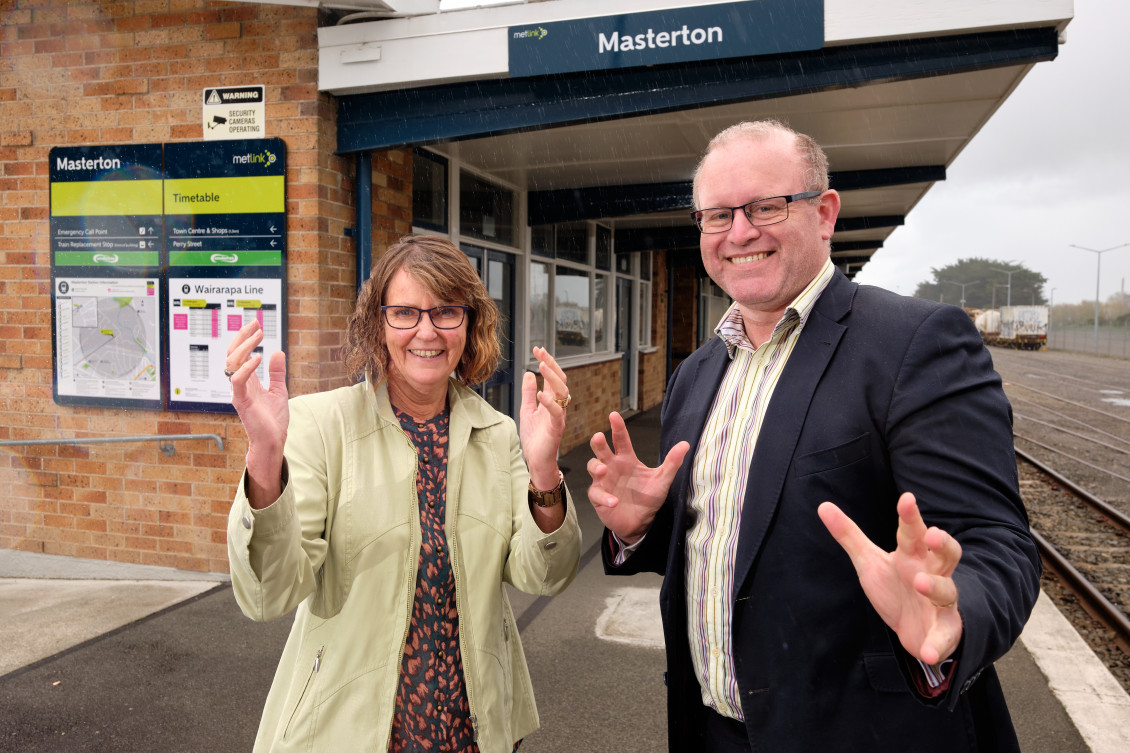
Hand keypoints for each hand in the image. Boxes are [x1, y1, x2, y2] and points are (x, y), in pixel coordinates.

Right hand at [227, 319, 288, 506]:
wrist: (273, 441)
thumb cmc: (273, 419)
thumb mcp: (279, 390)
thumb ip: (276, 372)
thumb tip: (277, 352)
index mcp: (247, 381)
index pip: (240, 353)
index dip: (246, 337)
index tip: (256, 323)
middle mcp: (240, 384)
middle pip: (232, 354)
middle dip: (241, 336)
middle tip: (254, 323)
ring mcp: (239, 392)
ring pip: (232, 363)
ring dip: (244, 347)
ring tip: (257, 336)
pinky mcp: (242, 401)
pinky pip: (237, 380)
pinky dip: (246, 367)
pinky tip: (258, 357)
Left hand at [519, 346, 567, 489]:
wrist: (537, 460)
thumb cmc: (535, 438)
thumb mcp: (527, 410)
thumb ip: (528, 393)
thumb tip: (528, 373)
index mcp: (553, 401)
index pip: (553, 377)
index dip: (547, 362)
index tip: (537, 349)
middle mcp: (559, 406)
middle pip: (560, 380)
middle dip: (551, 364)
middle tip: (540, 352)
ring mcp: (559, 417)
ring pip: (563, 393)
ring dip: (552, 378)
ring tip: (541, 366)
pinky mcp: (556, 429)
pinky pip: (556, 413)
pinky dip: (549, 402)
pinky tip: (541, 393)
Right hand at [587, 411, 689, 542]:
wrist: (641, 523)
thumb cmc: (649, 498)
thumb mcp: (663, 480)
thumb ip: (672, 462)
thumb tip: (685, 444)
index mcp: (627, 459)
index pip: (621, 439)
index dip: (617, 427)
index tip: (614, 415)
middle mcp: (613, 466)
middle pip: (601, 450)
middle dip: (598, 443)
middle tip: (599, 437)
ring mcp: (604, 481)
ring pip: (592, 467)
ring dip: (595, 467)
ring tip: (603, 469)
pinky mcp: (599, 497)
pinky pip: (597, 493)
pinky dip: (604, 497)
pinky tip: (614, 501)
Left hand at [818, 492, 963, 664]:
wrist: (915, 629)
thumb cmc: (896, 587)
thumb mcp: (870, 561)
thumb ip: (849, 535)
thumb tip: (823, 506)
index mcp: (913, 556)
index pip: (913, 532)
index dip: (911, 516)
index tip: (906, 498)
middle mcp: (932, 574)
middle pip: (947, 554)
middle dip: (942, 543)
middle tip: (931, 534)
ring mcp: (941, 602)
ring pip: (947, 590)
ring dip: (936, 586)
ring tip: (920, 583)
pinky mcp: (945, 630)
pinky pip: (945, 636)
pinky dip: (938, 644)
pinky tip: (928, 653)